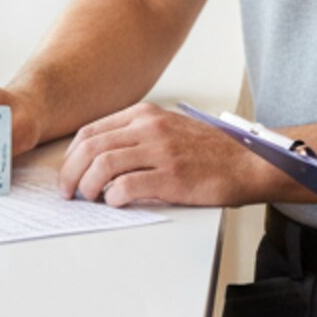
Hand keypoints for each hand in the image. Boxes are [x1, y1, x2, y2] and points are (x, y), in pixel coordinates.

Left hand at [58, 102, 258, 207]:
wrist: (248, 162)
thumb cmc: (209, 152)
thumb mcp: (169, 128)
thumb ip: (137, 136)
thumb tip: (100, 159)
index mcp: (146, 114)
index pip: (92, 131)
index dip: (72, 155)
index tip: (68, 172)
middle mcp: (150, 127)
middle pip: (91, 147)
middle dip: (70, 172)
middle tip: (68, 191)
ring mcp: (161, 151)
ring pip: (103, 165)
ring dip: (88, 185)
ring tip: (89, 198)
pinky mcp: (172, 176)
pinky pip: (127, 186)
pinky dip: (113, 197)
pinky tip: (115, 202)